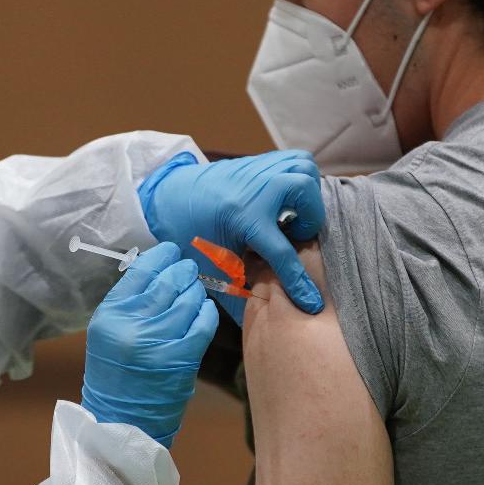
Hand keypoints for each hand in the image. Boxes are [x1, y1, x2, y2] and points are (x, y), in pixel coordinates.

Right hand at [80, 242, 219, 447]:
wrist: (121, 419)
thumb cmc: (116, 371)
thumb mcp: (110, 330)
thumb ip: (131, 299)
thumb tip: (161, 266)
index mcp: (111, 314)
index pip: (141, 270)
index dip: (161, 256)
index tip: (171, 252)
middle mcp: (134, 325)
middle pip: (168, 281)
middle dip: (183, 271)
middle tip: (188, 270)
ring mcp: (160, 342)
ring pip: (189, 298)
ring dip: (196, 290)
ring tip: (193, 293)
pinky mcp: (183, 358)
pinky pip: (204, 321)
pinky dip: (207, 311)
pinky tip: (203, 310)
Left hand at [137, 151, 324, 320]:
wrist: (172, 195)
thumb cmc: (189, 231)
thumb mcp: (209, 264)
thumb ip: (233, 292)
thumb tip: (253, 324)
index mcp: (243, 217)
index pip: (282, 253)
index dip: (299, 282)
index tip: (311, 303)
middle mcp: (256, 188)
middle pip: (305, 192)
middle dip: (309, 218)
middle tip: (293, 235)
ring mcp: (260, 169)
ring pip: (305, 169)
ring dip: (307, 194)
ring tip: (292, 215)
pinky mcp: (261, 160)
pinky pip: (296, 161)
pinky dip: (299, 179)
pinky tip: (285, 202)